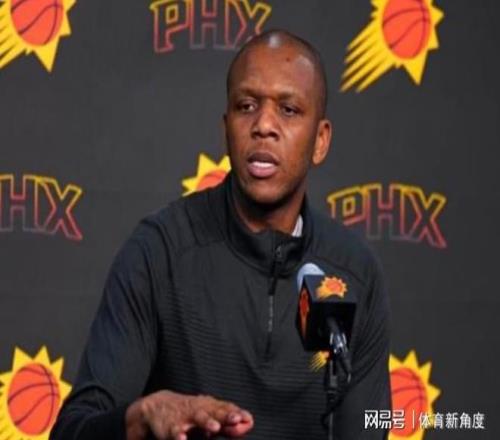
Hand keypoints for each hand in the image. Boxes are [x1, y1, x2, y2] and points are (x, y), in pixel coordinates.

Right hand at [126, 390, 253, 439]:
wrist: (157, 405)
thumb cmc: (190, 413)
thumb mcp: (209, 416)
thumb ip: (229, 424)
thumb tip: (250, 423)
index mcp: (210, 406)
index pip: (226, 409)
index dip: (236, 413)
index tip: (247, 419)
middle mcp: (200, 409)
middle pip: (215, 411)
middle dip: (225, 415)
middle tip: (237, 418)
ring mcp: (185, 417)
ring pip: (197, 418)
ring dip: (206, 422)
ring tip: (215, 427)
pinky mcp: (171, 427)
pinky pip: (175, 431)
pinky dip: (179, 435)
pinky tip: (183, 439)